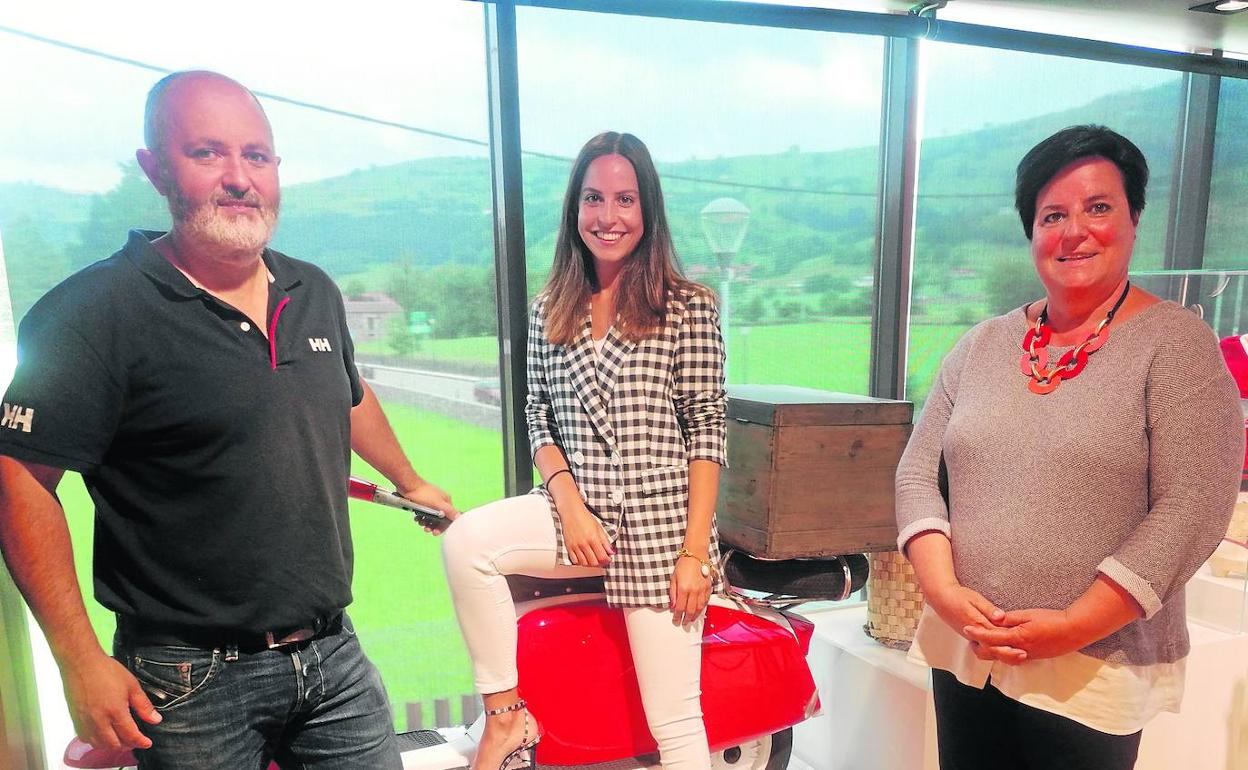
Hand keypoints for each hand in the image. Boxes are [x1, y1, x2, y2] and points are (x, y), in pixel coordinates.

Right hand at [61, 651, 160, 749]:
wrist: (81, 664)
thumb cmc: (105, 671)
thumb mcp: (132, 686)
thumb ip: (144, 706)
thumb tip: (155, 719)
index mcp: (115, 712)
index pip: (130, 735)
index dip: (140, 742)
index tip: (147, 743)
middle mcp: (98, 720)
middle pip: (114, 744)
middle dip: (127, 745)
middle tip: (135, 740)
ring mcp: (85, 722)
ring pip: (99, 744)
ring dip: (111, 745)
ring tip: (121, 739)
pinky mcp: (76, 720)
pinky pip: (85, 738)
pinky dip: (96, 741)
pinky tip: (102, 734)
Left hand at [399, 481, 458, 535]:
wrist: (408, 486)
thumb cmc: (423, 494)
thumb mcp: (438, 504)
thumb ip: (449, 511)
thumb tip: (459, 517)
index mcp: (446, 501)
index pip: (448, 517)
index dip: (442, 526)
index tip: (435, 533)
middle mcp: (440, 502)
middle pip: (439, 518)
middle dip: (433, 525)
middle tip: (426, 529)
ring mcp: (431, 502)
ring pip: (431, 517)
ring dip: (426, 522)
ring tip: (420, 523)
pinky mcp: (423, 503)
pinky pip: (424, 513)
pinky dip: (421, 517)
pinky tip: (417, 518)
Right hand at [558, 501, 612, 566]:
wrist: (571, 511)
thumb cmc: (584, 517)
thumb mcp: (599, 528)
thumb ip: (605, 541)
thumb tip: (611, 551)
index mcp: (593, 538)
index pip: (602, 556)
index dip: (607, 560)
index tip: (608, 559)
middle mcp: (584, 543)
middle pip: (593, 562)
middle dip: (599, 563)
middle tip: (602, 560)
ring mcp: (575, 546)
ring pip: (584, 563)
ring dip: (590, 564)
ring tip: (594, 560)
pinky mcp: (568, 546)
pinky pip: (574, 560)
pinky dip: (580, 562)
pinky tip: (584, 558)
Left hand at [669, 554, 710, 625]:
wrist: (696, 555)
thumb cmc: (683, 565)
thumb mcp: (673, 578)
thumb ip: (673, 593)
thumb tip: (673, 606)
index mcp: (683, 589)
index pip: (680, 608)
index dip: (677, 616)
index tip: (676, 620)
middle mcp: (694, 591)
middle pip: (691, 610)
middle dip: (687, 619)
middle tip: (684, 623)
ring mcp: (702, 590)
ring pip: (700, 608)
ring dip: (695, 616)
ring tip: (691, 619)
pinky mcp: (708, 588)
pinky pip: (706, 601)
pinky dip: (702, 608)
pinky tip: (699, 610)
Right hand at [924, 581, 1025, 663]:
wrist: (941, 598)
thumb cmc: (957, 596)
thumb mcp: (975, 598)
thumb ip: (989, 609)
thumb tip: (1001, 616)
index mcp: (976, 624)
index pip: (994, 637)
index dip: (1008, 642)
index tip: (1021, 645)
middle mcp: (973, 634)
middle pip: (992, 649)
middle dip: (1008, 653)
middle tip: (1023, 654)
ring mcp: (972, 637)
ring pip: (988, 651)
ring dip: (1003, 654)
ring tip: (1018, 655)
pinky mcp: (971, 637)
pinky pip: (984, 648)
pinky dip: (996, 651)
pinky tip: (1006, 650)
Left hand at [962, 608, 1086, 660]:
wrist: (1074, 631)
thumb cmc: (1052, 620)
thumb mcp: (1029, 614)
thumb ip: (1010, 618)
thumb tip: (995, 619)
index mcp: (1018, 637)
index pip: (992, 637)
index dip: (977, 633)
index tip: (966, 628)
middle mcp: (1021, 650)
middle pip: (994, 653)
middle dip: (980, 647)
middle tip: (970, 640)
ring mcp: (1028, 655)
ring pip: (1003, 658)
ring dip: (991, 652)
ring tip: (982, 644)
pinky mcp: (1034, 657)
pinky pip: (1014, 658)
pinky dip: (1004, 654)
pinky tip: (1001, 648)